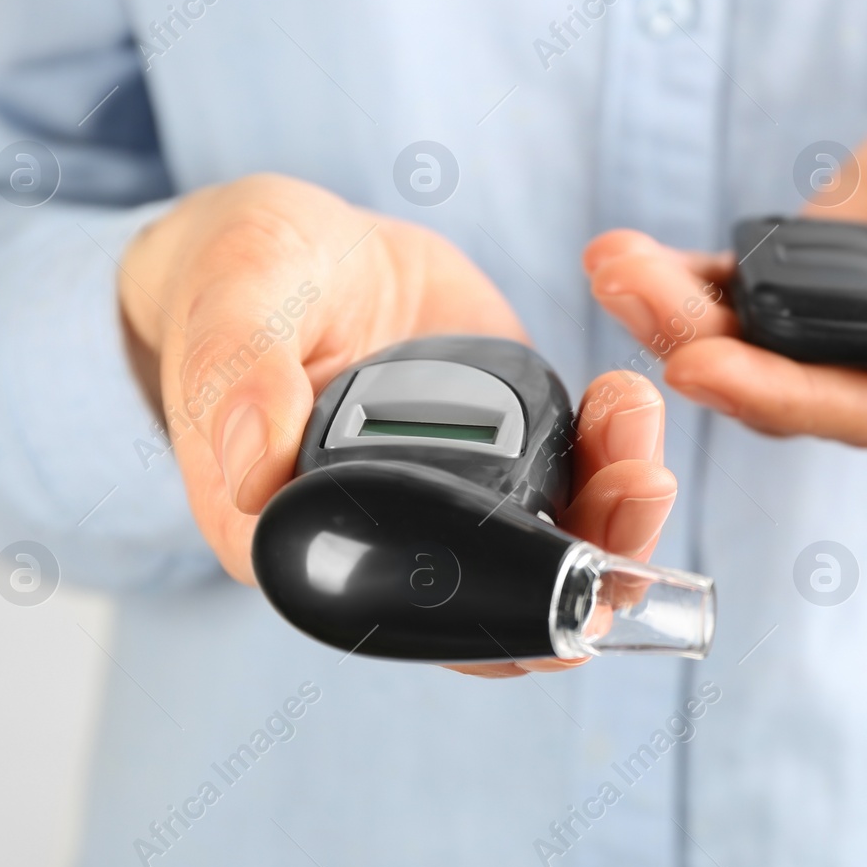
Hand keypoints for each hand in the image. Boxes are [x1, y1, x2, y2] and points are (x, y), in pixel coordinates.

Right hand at [120, 174, 674, 674]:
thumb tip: (251, 467)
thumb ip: (238, 375)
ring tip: (633, 416)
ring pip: (555, 537)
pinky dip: (614, 449)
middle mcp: (391, 532)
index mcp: (307, 538)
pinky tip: (625, 399)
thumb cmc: (237, 279)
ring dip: (617, 504)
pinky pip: (574, 469)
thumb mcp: (228, 303)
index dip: (501, 625)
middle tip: (638, 484)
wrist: (296, 240)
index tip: (571, 589)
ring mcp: (457, 486)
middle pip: (508, 594)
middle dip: (589, 559)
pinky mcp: (503, 435)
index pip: (412, 622)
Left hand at [584, 54, 866, 445]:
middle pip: (784, 380)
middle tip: (624, 290)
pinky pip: (745, 286)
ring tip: (611, 263)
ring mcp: (853, 315)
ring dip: (674, 309)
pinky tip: (628, 256)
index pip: (864, 407)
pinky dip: (687, 276)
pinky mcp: (822, 265)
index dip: (778, 394)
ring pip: (752, 338)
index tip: (697, 365)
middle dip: (698, 341)